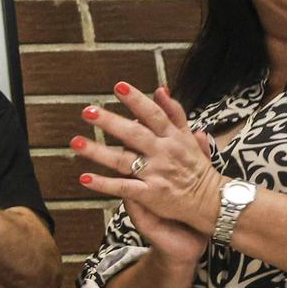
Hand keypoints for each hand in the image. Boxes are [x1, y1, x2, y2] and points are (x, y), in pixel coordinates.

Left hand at [72, 83, 218, 262]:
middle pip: (134, 134)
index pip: (153, 114)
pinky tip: (84, 178)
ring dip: (97, 151)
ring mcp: (156, 173)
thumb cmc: (194, 166)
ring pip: (122, 160)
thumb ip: (173, 113)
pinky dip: (104, 184)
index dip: (136, 100)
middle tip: (87, 111)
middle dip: (110, 122)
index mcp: (173, 137)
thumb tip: (160, 89)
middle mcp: (164, 152)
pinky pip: (123, 188)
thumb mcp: (188, 136)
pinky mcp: (151, 194)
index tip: (118, 86)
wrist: (211, 200)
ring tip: (75, 142)